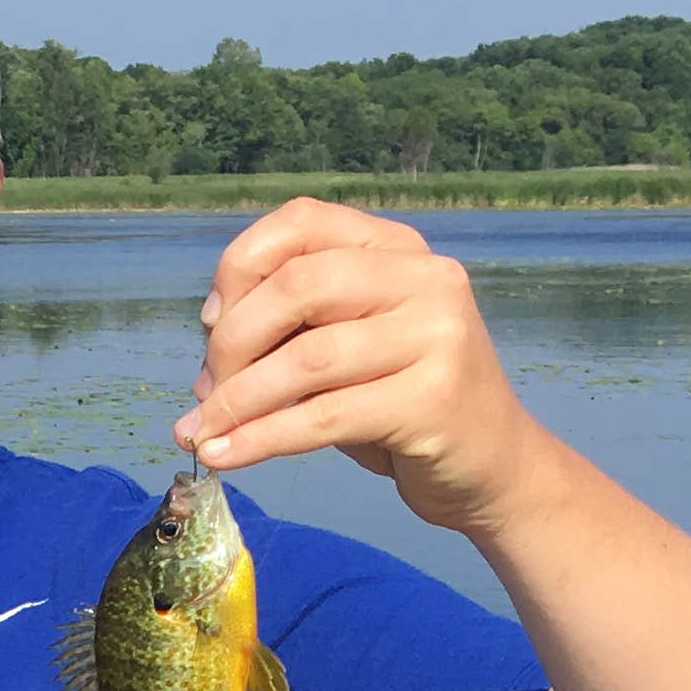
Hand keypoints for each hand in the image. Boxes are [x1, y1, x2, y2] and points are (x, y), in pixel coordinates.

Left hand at [174, 198, 546, 534]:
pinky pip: (325, 417)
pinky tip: (223, 456)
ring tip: (200, 435)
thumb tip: (208, 349)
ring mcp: (436, 336)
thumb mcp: (347, 347)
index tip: (209, 324)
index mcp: (397, 248)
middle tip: (204, 394)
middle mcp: (425, 278)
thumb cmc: (402, 404)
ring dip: (237, 401)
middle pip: (298, 285)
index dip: (239, 268)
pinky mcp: (433, 400)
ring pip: (307, 358)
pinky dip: (262, 439)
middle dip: (231, 343)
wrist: (490, 467)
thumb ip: (293, 329)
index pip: (301, 223)